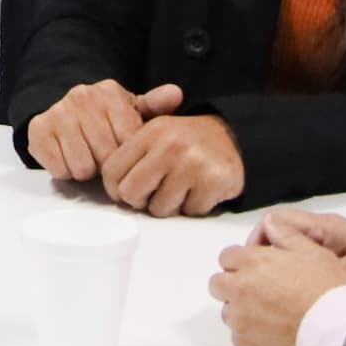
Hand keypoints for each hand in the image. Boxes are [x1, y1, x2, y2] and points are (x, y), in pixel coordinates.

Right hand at [27, 78, 181, 185]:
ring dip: (86, 170)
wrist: (61, 112)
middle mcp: (82, 97)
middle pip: (106, 156)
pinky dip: (65, 170)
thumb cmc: (104, 117)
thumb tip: (176, 93)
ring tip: (87, 158)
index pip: (128, 139)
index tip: (126, 153)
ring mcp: (59, 113)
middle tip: (103, 158)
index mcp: (110, 93)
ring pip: (82, 166)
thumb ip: (155, 105)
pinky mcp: (39, 130)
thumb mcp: (130, 109)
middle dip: (107, 165)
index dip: (128, 154)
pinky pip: (59, 168)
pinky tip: (68, 158)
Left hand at [101, 112, 244, 217]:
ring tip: (181, 189)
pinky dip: (194, 207)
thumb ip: (131, 155)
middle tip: (155, 193)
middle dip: (140, 200)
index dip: (116, 188)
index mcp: (150, 132)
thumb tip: (111, 189)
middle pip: (131, 193)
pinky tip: (199, 190)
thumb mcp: (157, 134)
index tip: (128, 190)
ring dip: (170, 206)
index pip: (111, 171)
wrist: (235, 138)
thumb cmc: (187, 142)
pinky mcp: (213, 182)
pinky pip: (189, 212)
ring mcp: (192, 164)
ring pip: (160, 209)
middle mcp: (169, 145)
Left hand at [209, 230, 345, 345]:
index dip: (241, 262)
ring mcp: (240, 318)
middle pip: (218, 284)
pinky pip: (238, 337)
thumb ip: (286, 234)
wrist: (336, 330)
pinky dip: (250, 335)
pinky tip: (272, 333)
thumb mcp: (313, 251)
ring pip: (228, 312)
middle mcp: (239, 288)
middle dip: (233, 285)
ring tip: (270, 315)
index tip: (256, 270)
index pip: (227, 257)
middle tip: (259, 292)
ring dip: (241, 310)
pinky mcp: (245, 344)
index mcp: (253, 262)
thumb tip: (270, 223)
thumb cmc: (328, 289)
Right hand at [257, 208, 345, 309]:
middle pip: (275, 233)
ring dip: (274, 265)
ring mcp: (326, 244)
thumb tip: (281, 268)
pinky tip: (288, 295)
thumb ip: (317, 266)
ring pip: (286, 248)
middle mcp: (321, 231)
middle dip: (260, 256)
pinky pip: (299, 260)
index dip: (257, 243)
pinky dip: (288, 273)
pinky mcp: (331, 259)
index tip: (253, 269)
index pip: (274, 222)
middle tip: (256, 283)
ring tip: (269, 292)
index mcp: (324, 228)